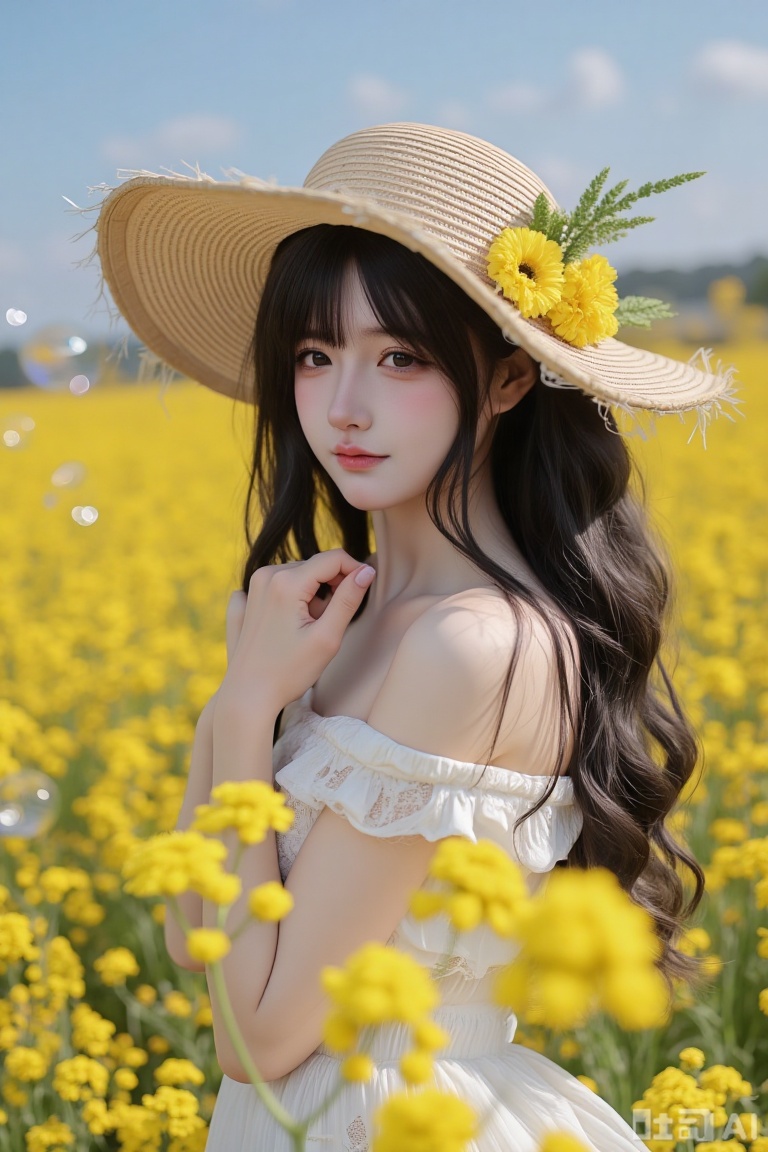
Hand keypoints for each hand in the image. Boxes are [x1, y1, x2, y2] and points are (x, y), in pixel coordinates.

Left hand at [219, 550, 375, 713]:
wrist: (248, 696)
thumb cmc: (289, 672)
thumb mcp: (327, 637)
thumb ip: (348, 599)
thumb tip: (366, 571)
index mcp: (287, 583)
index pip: (333, 558)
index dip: (355, 570)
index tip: (363, 592)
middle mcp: (265, 576)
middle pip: (314, 567)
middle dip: (329, 589)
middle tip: (326, 625)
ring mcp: (251, 587)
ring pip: (296, 576)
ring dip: (309, 596)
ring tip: (305, 630)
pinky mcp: (243, 601)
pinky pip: (275, 588)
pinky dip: (286, 601)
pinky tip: (283, 627)